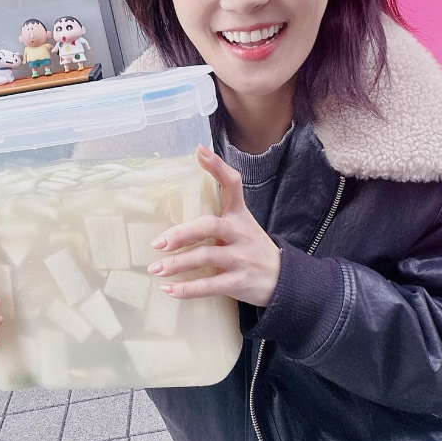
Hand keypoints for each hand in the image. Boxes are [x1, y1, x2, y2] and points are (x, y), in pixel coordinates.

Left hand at [148, 145, 280, 306]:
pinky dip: (187, 289)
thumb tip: (179, 203)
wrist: (285, 280)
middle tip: (159, 242)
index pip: (232, 184)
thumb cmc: (252, 248)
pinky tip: (169, 289)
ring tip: (155, 268)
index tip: (200, 151)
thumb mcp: (242, 224)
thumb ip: (218, 213)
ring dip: (178, 264)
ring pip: (206, 257)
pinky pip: (210, 286)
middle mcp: (240, 233)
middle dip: (183, 233)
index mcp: (239, 215)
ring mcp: (241, 258)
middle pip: (210, 226)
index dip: (217, 167)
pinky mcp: (239, 282)